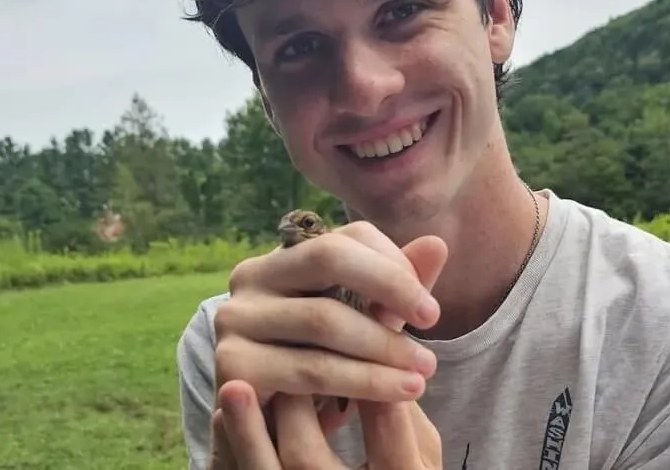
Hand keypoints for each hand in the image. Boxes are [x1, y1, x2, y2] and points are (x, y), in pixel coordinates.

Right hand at [209, 222, 447, 466]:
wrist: (277, 432)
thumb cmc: (325, 366)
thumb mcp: (363, 324)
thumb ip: (395, 287)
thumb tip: (437, 245)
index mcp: (283, 257)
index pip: (347, 237)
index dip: (395, 265)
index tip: (430, 307)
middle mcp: (250, 277)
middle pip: (328, 257)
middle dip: (389, 287)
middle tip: (433, 323)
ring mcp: (234, 318)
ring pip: (324, 319)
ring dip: (383, 347)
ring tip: (423, 372)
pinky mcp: (232, 363)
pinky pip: (310, 369)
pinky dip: (363, 382)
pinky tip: (398, 393)